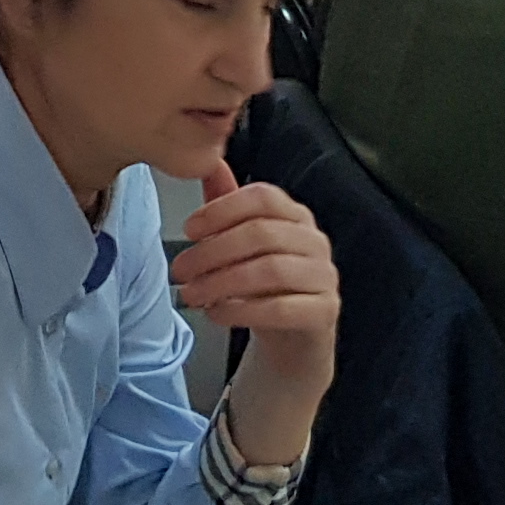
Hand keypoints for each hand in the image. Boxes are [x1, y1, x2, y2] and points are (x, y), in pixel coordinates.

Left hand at [176, 163, 338, 464]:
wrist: (294, 343)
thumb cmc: (265, 289)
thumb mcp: (242, 246)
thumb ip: (226, 206)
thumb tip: (209, 161)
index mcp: (296, 216)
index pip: (263, 197)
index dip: (222, 209)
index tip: (188, 229)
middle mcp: (315, 241)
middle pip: (261, 234)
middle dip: (212, 251)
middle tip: (179, 270)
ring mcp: (325, 277)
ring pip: (270, 270)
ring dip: (222, 282)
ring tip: (190, 295)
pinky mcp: (324, 312)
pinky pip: (283, 307)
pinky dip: (243, 310)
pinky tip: (217, 314)